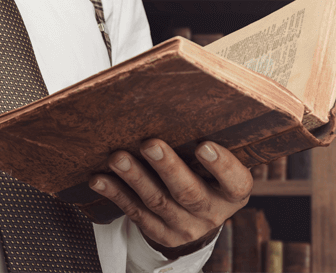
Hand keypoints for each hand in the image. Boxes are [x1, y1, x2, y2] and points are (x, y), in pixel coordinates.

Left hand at [89, 140, 252, 256]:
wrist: (196, 216)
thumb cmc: (207, 173)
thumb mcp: (218, 165)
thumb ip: (208, 141)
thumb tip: (183, 100)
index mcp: (233, 193)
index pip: (236, 182)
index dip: (222, 166)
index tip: (204, 146)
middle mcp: (212, 213)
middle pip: (189, 192)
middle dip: (168, 168)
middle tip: (149, 144)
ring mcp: (186, 228)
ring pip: (157, 202)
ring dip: (135, 178)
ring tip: (118, 158)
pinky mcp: (161, 235)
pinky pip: (136, 213)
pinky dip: (117, 194)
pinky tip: (100, 179)